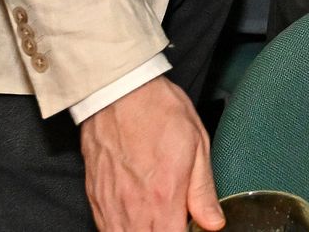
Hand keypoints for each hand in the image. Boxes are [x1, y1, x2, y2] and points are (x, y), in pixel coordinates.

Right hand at [81, 76, 222, 231]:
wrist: (118, 91)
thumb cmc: (158, 111)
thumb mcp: (196, 144)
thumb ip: (202, 190)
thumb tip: (213, 223)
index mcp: (163, 197)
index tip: (190, 225)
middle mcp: (134, 208)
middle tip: (174, 219)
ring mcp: (111, 205)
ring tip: (155, 220)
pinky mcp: (95, 197)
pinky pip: (105, 228)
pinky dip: (120, 229)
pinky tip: (134, 218)